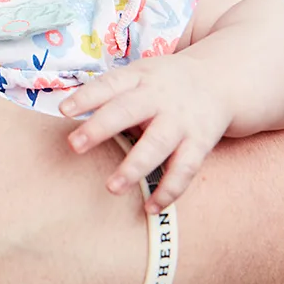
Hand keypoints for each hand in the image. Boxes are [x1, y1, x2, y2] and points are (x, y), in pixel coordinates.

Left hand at [60, 55, 228, 210]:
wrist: (220, 80)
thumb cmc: (163, 83)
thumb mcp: (139, 75)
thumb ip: (110, 93)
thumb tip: (65, 112)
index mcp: (139, 78)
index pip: (110, 84)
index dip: (86, 96)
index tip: (64, 110)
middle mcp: (159, 98)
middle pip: (128, 111)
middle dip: (101, 128)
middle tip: (75, 145)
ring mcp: (180, 122)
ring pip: (157, 145)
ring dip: (134, 167)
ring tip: (111, 188)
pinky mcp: (200, 143)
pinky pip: (185, 170)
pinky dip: (169, 190)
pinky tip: (150, 208)